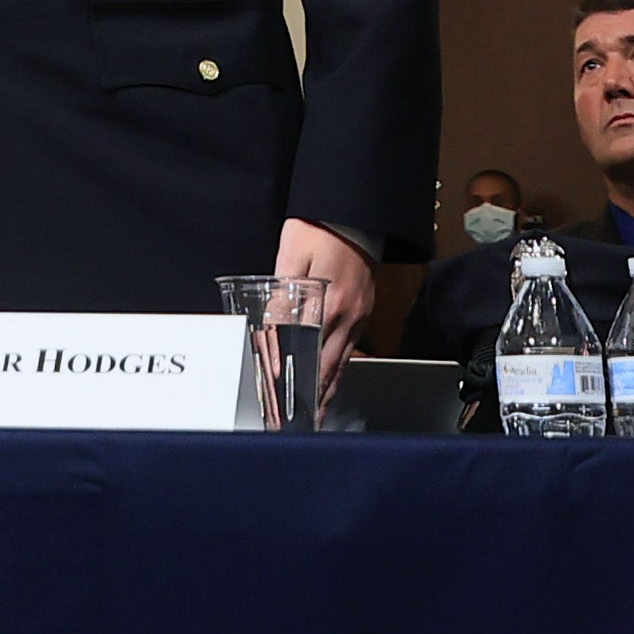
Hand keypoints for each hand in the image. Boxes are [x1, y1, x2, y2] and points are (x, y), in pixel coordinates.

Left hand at [273, 219, 371, 400]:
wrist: (356, 212)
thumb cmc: (319, 228)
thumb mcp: (292, 254)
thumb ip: (282, 292)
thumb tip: (269, 326)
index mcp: (327, 301)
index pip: (303, 347)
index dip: (289, 373)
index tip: (277, 395)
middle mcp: (346, 315)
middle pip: (326, 365)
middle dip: (311, 396)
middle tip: (294, 420)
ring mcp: (359, 315)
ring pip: (341, 363)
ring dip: (326, 390)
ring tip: (313, 415)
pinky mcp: (365, 313)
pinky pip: (352, 351)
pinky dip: (339, 371)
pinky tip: (330, 383)